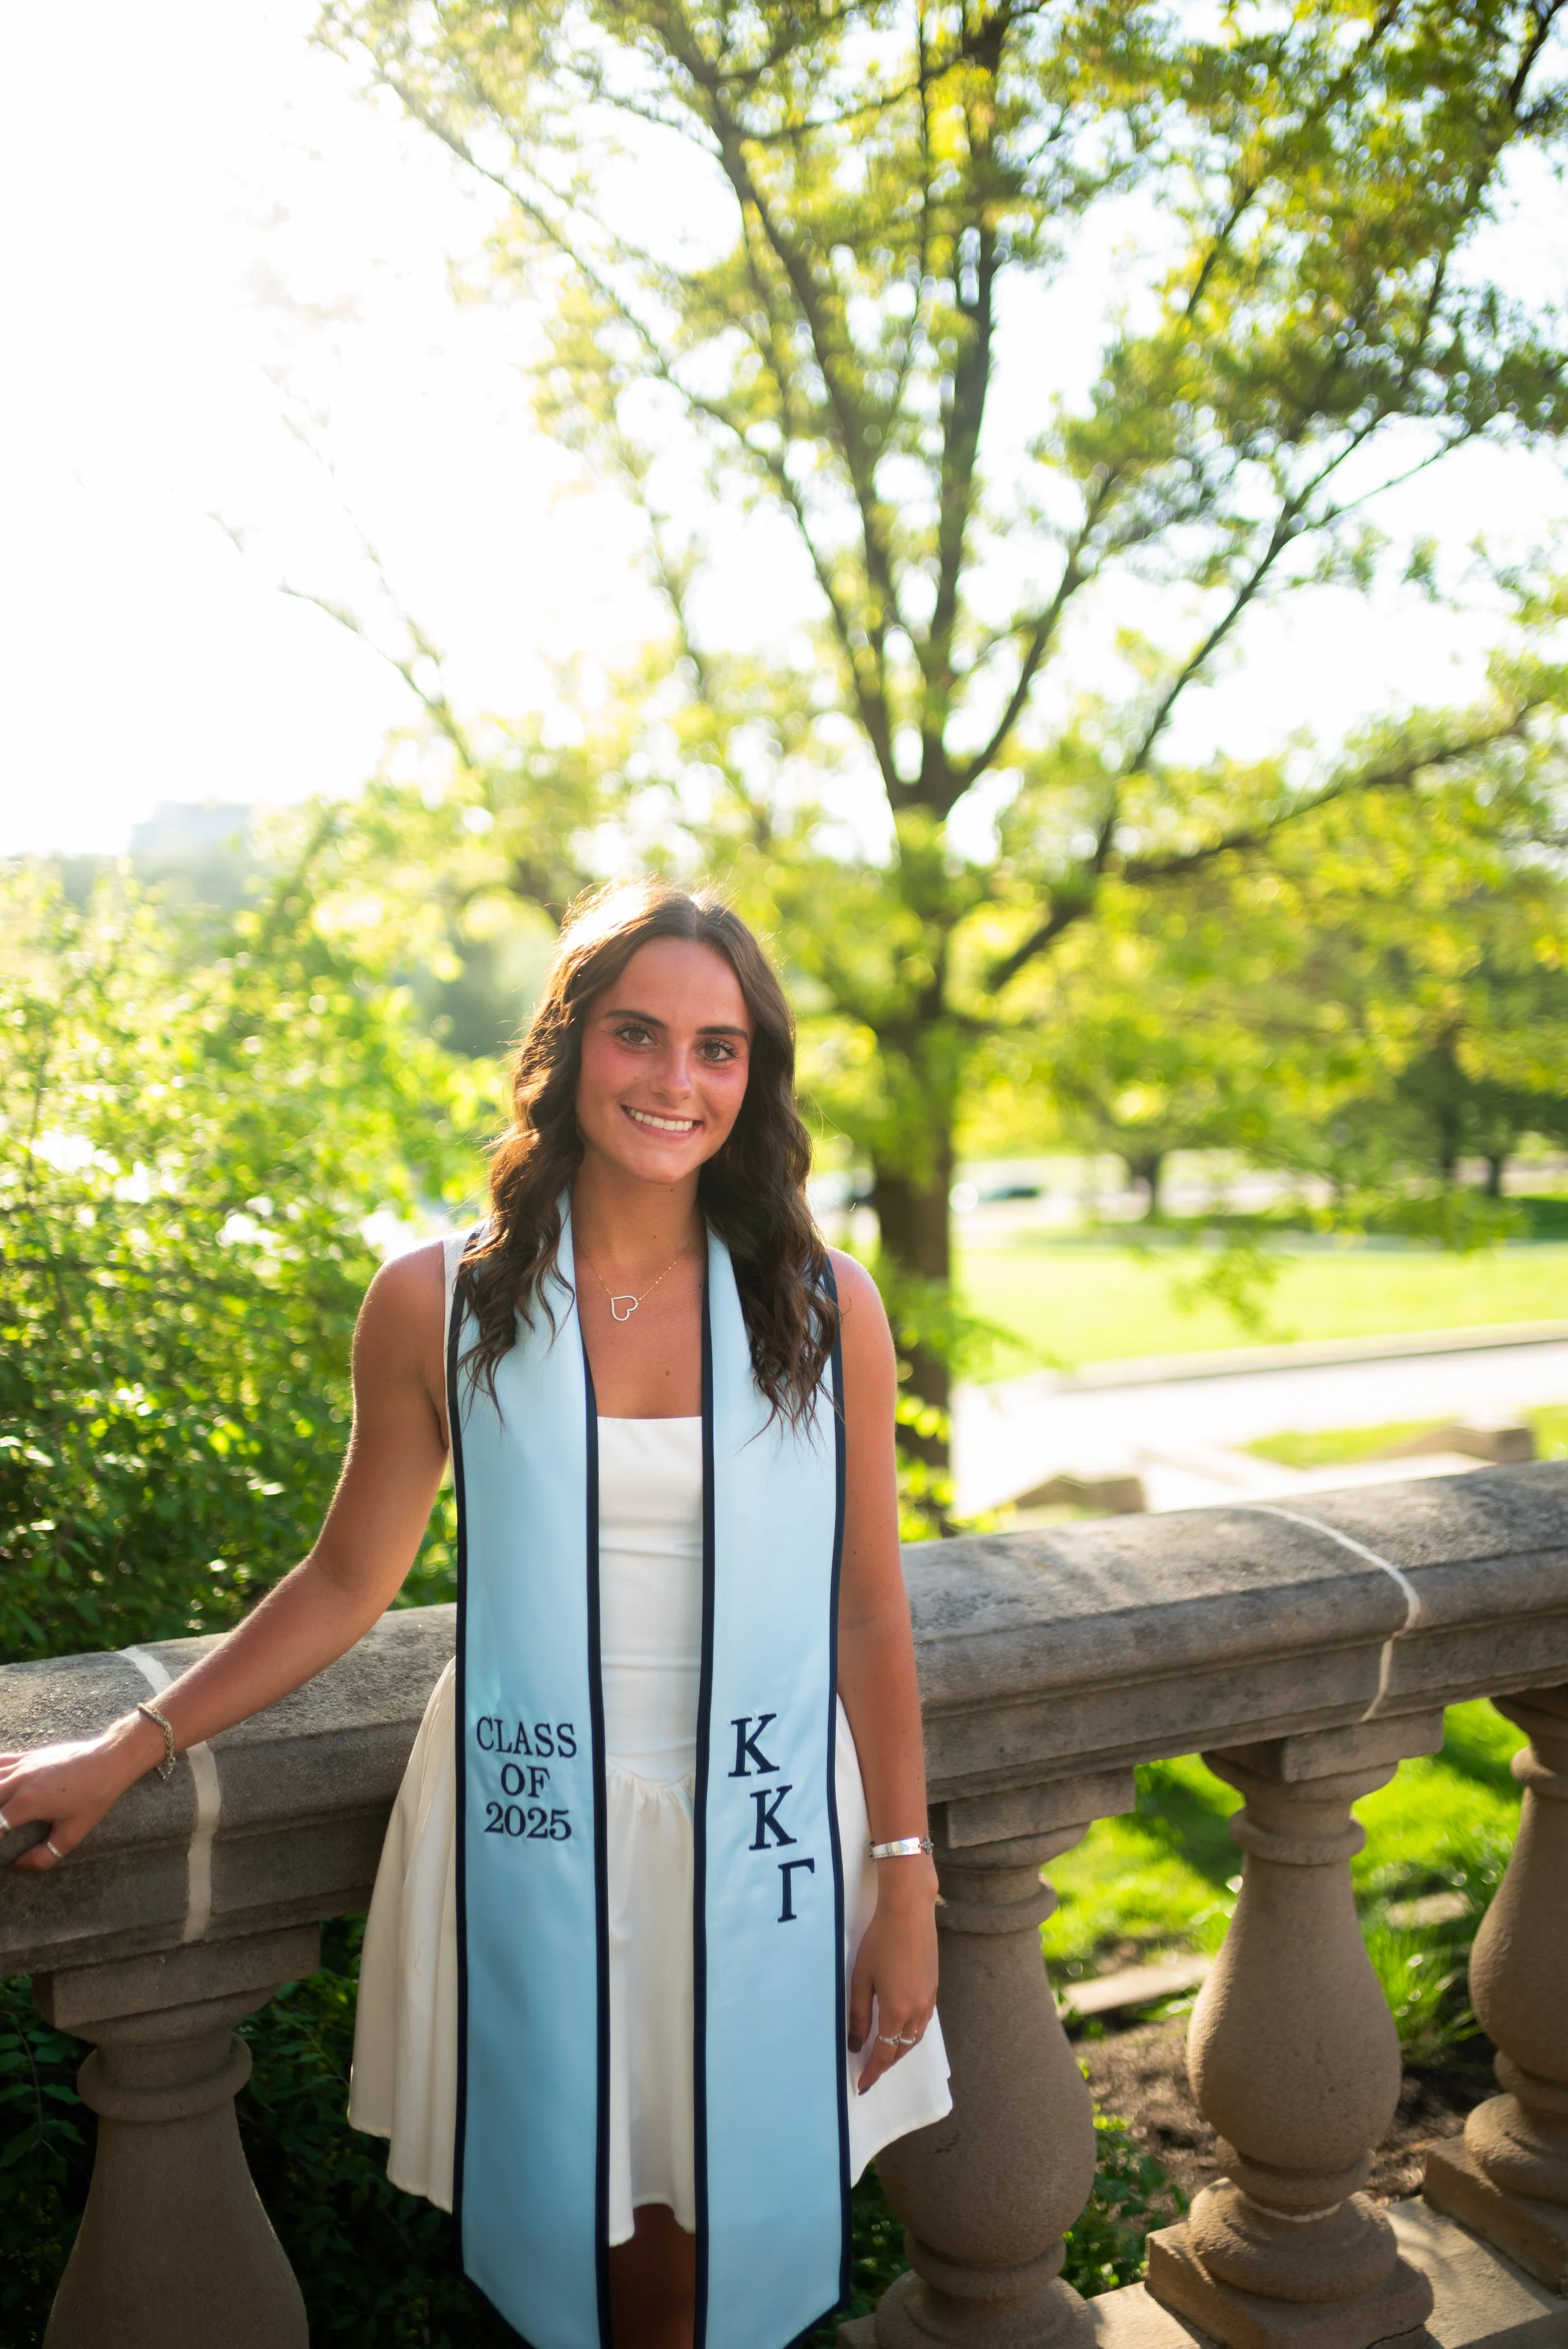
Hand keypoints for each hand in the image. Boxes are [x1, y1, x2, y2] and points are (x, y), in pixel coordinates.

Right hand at [0, 1716, 160, 1872]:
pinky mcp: (28, 1756)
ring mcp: (22, 1765)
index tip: (2, 1848)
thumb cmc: (94, 1796)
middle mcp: (19, 1780)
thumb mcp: (74, 1833)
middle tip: (1, 1832)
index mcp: (28, 1802)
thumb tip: (20, 1865)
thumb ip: (45, 1855)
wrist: (110, 1760)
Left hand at [847, 1860, 938, 2094]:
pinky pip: (923, 2022)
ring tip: (883, 2052)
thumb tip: (855, 2044)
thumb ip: (858, 2014)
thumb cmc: (879, 1941)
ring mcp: (929, 1999)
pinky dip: (911, 2033)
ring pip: (915, 2037)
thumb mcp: (861, 1978)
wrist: (909, 1911)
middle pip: (902, 2049)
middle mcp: (917, 2010)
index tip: (862, 2086)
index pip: (884, 2053)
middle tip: (870, 2070)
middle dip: (886, 2063)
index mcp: (897, 2010)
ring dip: (899, 2049)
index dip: (873, 2072)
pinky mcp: (934, 1987)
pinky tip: (901, 2028)